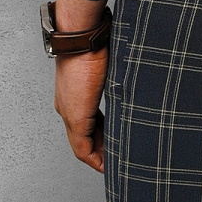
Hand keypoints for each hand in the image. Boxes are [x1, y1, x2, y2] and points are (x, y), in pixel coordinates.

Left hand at [53, 48, 107, 172]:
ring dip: (98, 156)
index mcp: (74, 95)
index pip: (85, 125)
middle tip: (115, 162)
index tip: (114, 148)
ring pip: (82, 145)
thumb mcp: (109, 67)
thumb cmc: (95, 43)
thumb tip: (135, 80)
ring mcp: (69, 113)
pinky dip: (94, 158)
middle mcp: (66, 107)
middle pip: (82, 139)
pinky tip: (106, 164)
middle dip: (100, 152)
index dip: (100, 140)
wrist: (83, 36)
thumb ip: (115, 82)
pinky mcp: (75, 117)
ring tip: (112, 165)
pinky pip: (82, 147)